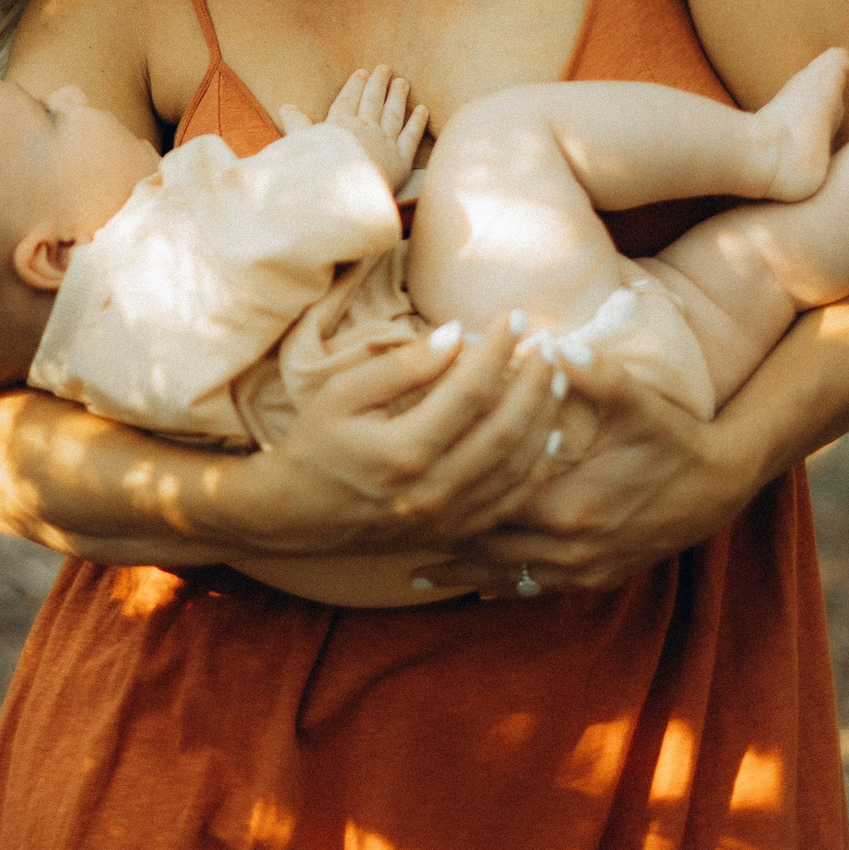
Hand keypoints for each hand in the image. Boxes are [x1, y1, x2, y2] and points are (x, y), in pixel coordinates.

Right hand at [219, 321, 564, 556]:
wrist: (294, 515)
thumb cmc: (314, 444)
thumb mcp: (341, 394)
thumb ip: (402, 366)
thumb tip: (458, 334)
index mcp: (401, 452)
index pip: (469, 391)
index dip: (498, 350)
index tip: (513, 317)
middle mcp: (431, 491)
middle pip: (505, 429)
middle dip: (534, 381)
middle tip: (548, 342)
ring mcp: (446, 519)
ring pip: (517, 467)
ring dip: (544, 419)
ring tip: (555, 377)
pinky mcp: (453, 532)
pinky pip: (510, 502)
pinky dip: (537, 467)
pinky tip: (549, 434)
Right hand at [276, 65, 426, 187]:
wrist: (341, 193)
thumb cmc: (316, 171)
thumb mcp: (301, 146)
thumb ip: (297, 126)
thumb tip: (286, 107)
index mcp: (339, 124)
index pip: (348, 99)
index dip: (355, 85)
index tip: (361, 72)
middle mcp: (364, 128)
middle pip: (373, 101)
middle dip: (378, 84)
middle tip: (385, 68)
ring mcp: (384, 142)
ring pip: (393, 114)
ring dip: (398, 96)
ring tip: (402, 82)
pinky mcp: (401, 160)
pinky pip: (411, 136)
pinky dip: (417, 122)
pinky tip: (422, 109)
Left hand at [411, 350, 759, 597]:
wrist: (722, 484)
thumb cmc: (675, 437)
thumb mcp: (638, 402)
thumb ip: (594, 374)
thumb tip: (555, 345)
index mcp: (571, 504)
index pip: (493, 505)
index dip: (449, 502)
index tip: (407, 497)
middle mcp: (573, 546)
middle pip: (491, 549)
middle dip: (444, 545)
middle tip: (392, 538)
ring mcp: (587, 567)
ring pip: (510, 577)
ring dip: (466, 574)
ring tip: (417, 573)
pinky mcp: (600, 576)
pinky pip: (540, 588)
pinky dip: (505, 587)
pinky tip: (478, 589)